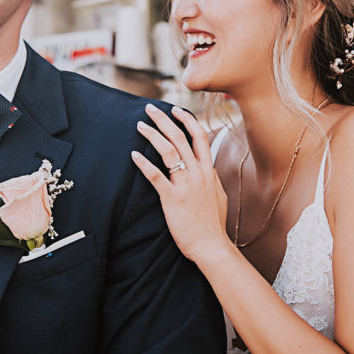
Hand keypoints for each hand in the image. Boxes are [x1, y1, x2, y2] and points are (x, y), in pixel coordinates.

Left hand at [130, 104, 229, 263]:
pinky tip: (134, 155)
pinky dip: (144, 164)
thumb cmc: (213, 224)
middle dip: (164, 120)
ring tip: (140, 125)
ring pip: (168, 151)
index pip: (199, 136)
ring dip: (153, 135)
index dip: (187, 120)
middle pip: (180, 138)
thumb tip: (209, 169)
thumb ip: (212, 179)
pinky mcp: (172, 198)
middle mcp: (198, 173)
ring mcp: (186, 185)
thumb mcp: (219, 195)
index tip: (175, 110)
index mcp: (209, 171)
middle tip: (150, 108)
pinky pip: (156, 176)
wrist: (211, 246)